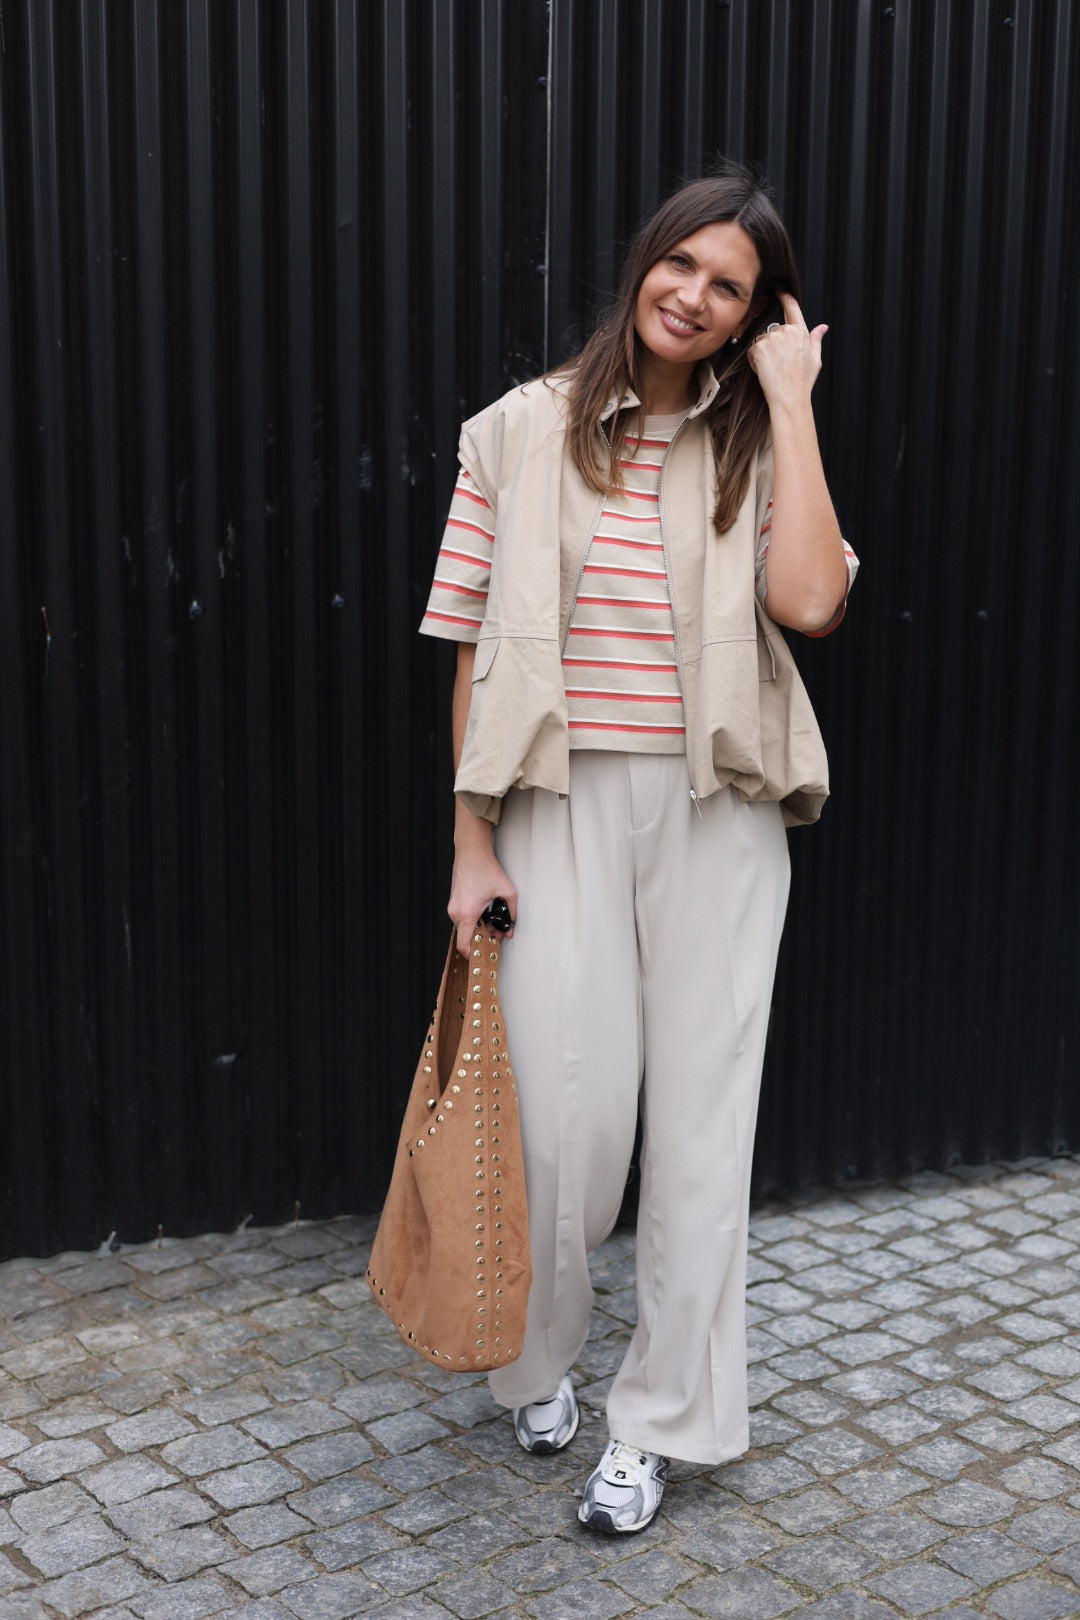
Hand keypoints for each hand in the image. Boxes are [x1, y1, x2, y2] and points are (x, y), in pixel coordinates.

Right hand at [448, 842, 517, 957]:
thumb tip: (511, 929)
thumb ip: (512, 914)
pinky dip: (473, 920)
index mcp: (467, 913)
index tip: (484, 955)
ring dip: (478, 928)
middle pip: (467, 937)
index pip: (464, 945)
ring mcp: (452, 907)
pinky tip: (484, 911)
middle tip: (497, 933)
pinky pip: (461, 918)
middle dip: (482, 938)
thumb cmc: (487, 869)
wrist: (471, 852)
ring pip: (464, 928)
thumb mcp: (507, 892)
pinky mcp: (452, 903)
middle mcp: (455, 912)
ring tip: (492, 919)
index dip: (474, 954)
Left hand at [746, 291, 826, 410]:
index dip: (784, 296)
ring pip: (762, 340)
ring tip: (773, 368)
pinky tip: (764, 370)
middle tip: (779, 363)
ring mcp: (772, 339)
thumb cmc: (803, 381)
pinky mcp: (760, 348)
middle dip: (773, 344)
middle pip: (773, 330)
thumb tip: (823, 327)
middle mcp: (786, 332)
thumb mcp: (815, 359)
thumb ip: (816, 340)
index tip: (778, 289)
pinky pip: (753, 350)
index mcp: (801, 332)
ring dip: (763, 352)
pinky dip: (755, 360)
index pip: (792, 307)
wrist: (789, 397)